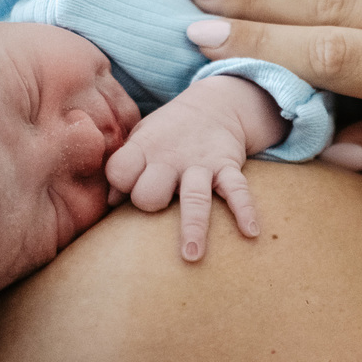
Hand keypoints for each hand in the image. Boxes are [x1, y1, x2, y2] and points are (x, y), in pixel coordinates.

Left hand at [106, 76, 282, 261]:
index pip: (120, 171)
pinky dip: (245, 210)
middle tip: (158, 207)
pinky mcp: (227, 167)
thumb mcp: (140, 141)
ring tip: (192, 256)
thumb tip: (110, 203)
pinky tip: (251, 232)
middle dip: (150, 203)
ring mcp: (201, 164)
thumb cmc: (167, 134)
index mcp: (144, 150)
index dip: (121, 182)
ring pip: (194, 198)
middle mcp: (170, 159)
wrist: (212, 105)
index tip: (127, 186)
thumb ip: (124, 168)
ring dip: (194, 227)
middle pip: (151, 192)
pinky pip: (238, 190)